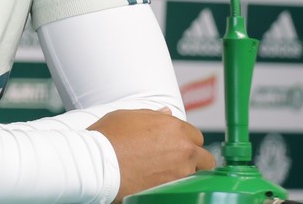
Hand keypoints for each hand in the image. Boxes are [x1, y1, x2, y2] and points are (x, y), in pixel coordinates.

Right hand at [88, 107, 215, 201]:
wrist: (97, 162)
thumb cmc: (108, 137)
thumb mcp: (128, 116)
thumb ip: (153, 115)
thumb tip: (166, 113)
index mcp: (174, 127)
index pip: (196, 136)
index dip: (185, 141)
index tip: (175, 145)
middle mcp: (182, 149)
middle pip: (205, 158)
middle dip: (194, 159)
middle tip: (177, 161)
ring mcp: (179, 172)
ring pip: (196, 175)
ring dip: (186, 173)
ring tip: (167, 173)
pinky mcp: (171, 189)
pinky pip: (182, 187)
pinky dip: (175, 185)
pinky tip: (161, 182)